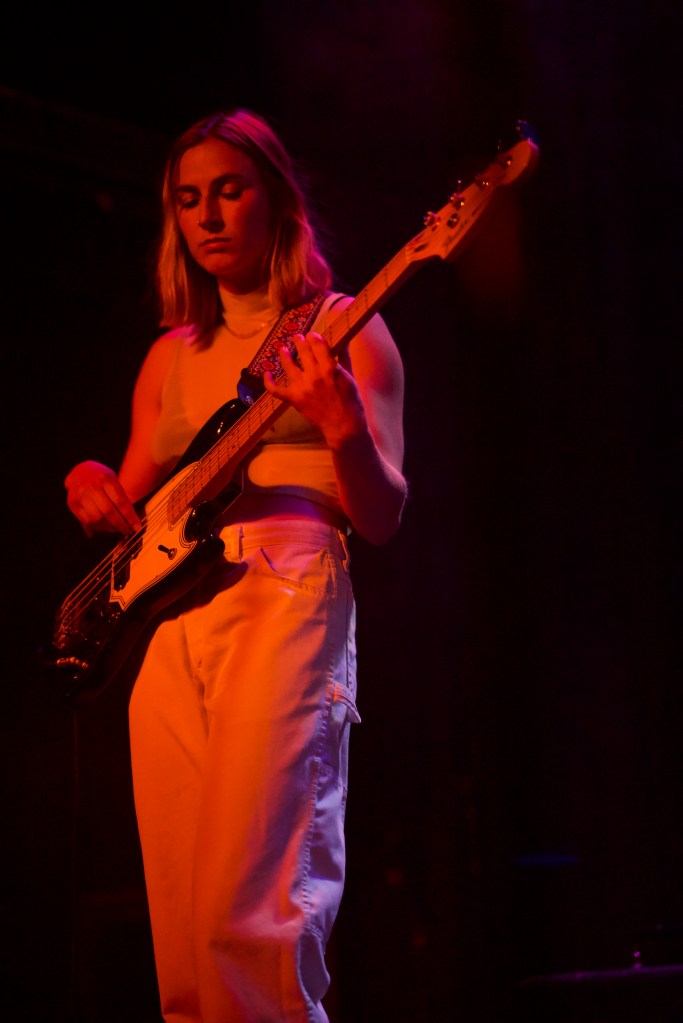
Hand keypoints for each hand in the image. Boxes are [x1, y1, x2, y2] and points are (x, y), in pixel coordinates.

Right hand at [65, 460, 141, 536]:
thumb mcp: (114, 480)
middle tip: (128, 531)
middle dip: (120, 524)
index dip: (129, 517)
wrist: (79, 470)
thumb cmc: (101, 477)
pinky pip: (86, 520)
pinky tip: (103, 527)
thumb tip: (133, 519)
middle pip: (108, 512)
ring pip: (97, 518)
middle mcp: (91, 486)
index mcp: (105, 479)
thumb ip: (122, 497)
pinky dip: (96, 527)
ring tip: (116, 529)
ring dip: (109, 527)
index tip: (136, 526)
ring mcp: (80, 495)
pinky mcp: (72, 503)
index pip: (120, 502)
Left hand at [263, 332, 366, 450]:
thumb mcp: (350, 377)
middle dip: (299, 341)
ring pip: (288, 365)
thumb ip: (344, 357)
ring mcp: (302, 387)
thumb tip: (344, 340)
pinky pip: (276, 389)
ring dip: (284, 354)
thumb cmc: (350, 401)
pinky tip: (267, 374)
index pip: (318, 344)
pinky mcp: (294, 399)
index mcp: (330, 368)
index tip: (311, 335)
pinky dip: (268, 382)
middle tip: (296, 337)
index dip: (313, 337)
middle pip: (303, 351)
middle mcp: (314, 374)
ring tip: (282, 349)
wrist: (343, 425)